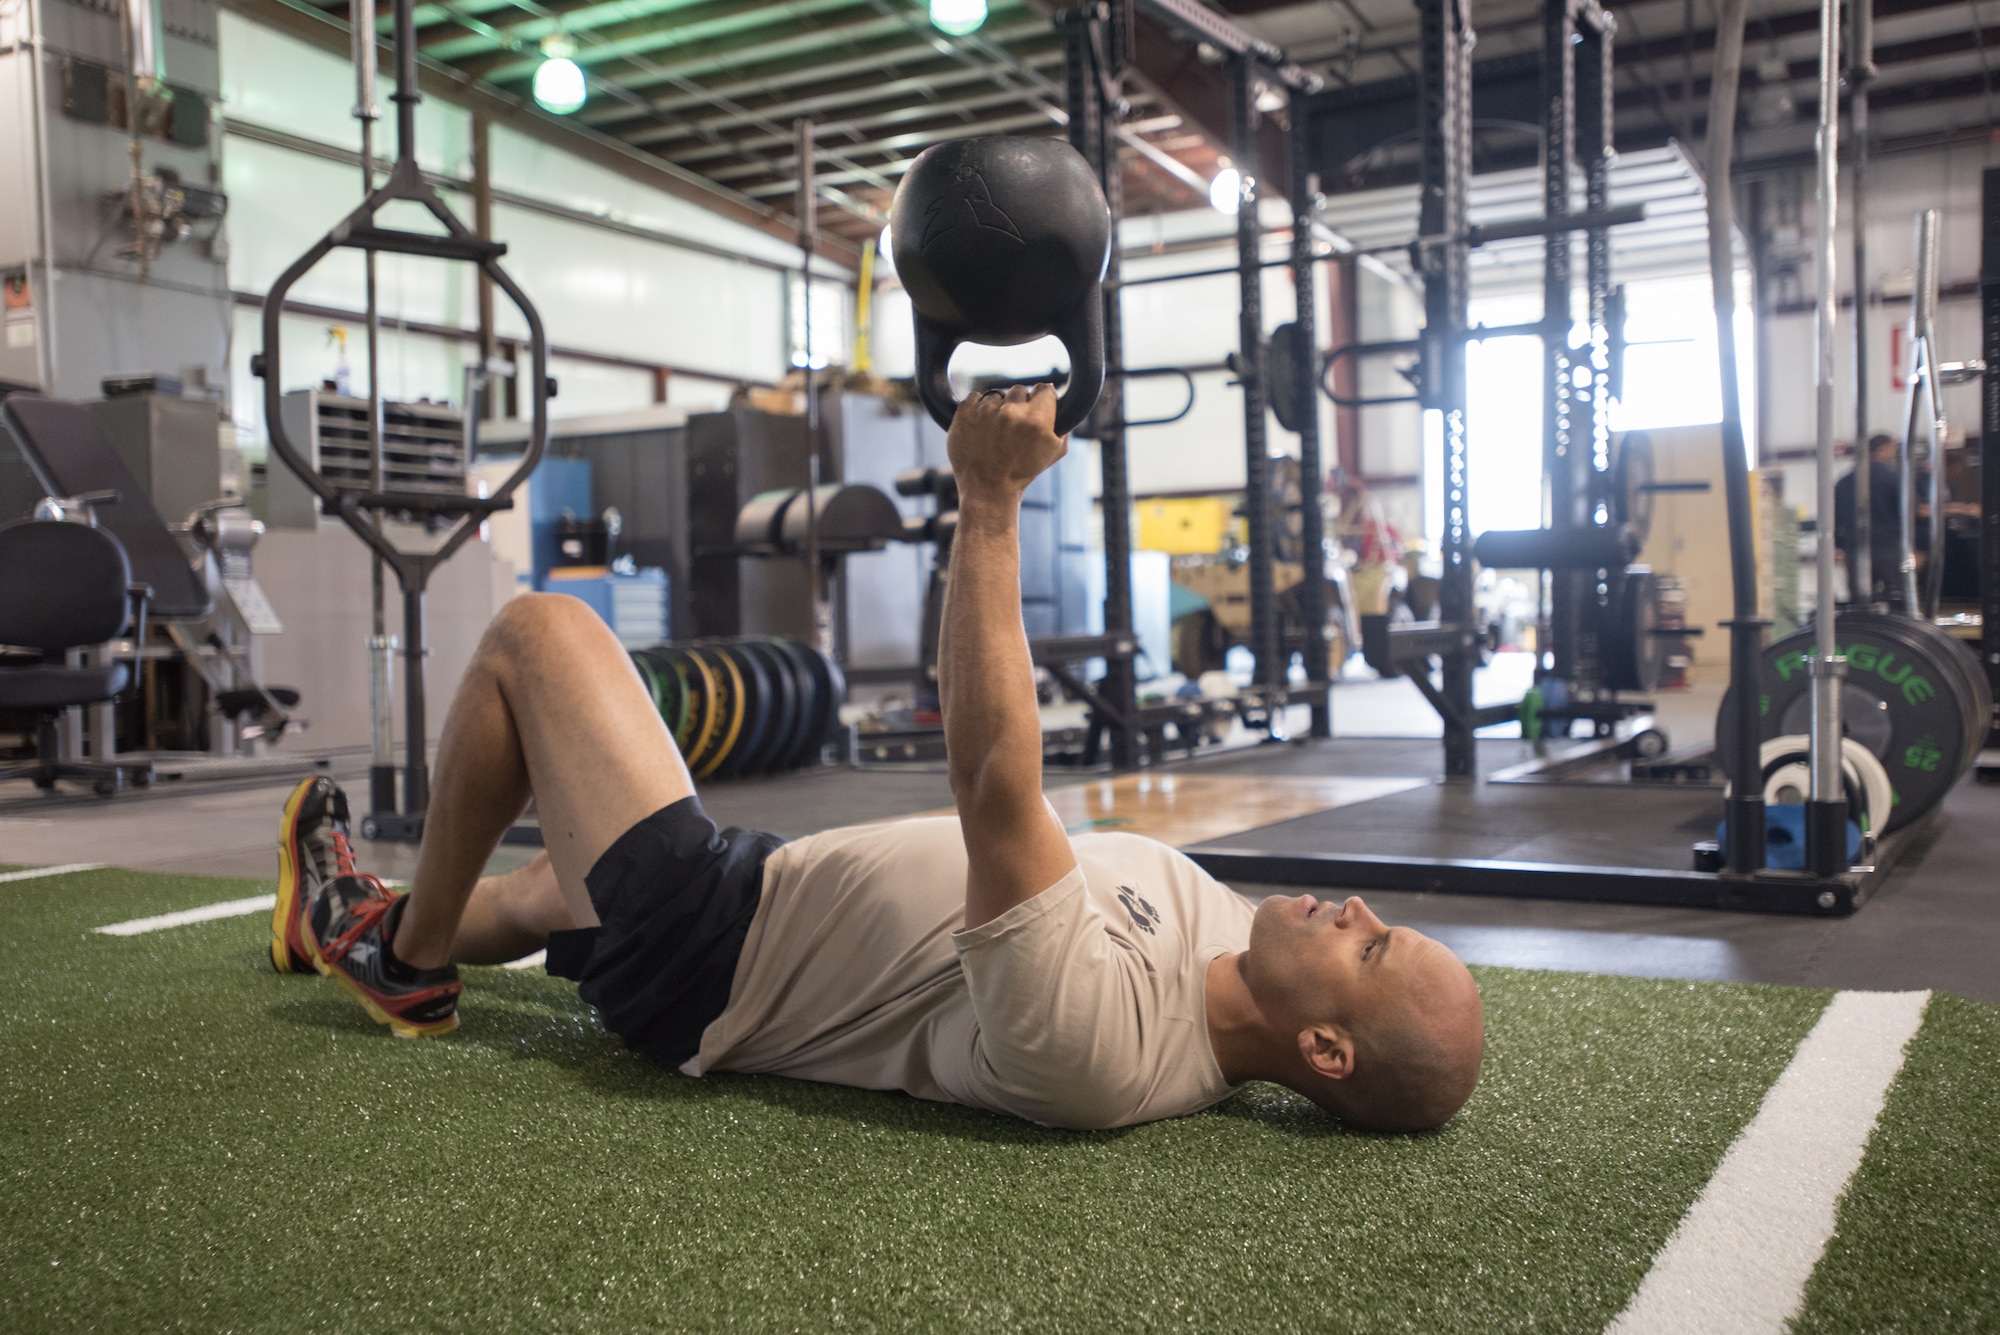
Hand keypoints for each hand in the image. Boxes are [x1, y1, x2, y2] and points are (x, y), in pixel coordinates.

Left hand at [946, 383, 1066, 504]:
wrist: (987, 489)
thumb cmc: (1022, 472)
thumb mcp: (1053, 452)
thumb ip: (1062, 425)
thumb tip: (1059, 401)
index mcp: (1037, 420)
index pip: (1043, 389)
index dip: (1041, 399)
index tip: (1036, 408)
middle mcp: (1011, 412)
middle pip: (1019, 390)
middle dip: (1019, 404)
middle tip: (1014, 425)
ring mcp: (986, 411)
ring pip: (996, 395)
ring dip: (997, 408)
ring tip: (995, 431)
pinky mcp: (965, 413)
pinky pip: (974, 397)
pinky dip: (977, 409)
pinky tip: (981, 427)